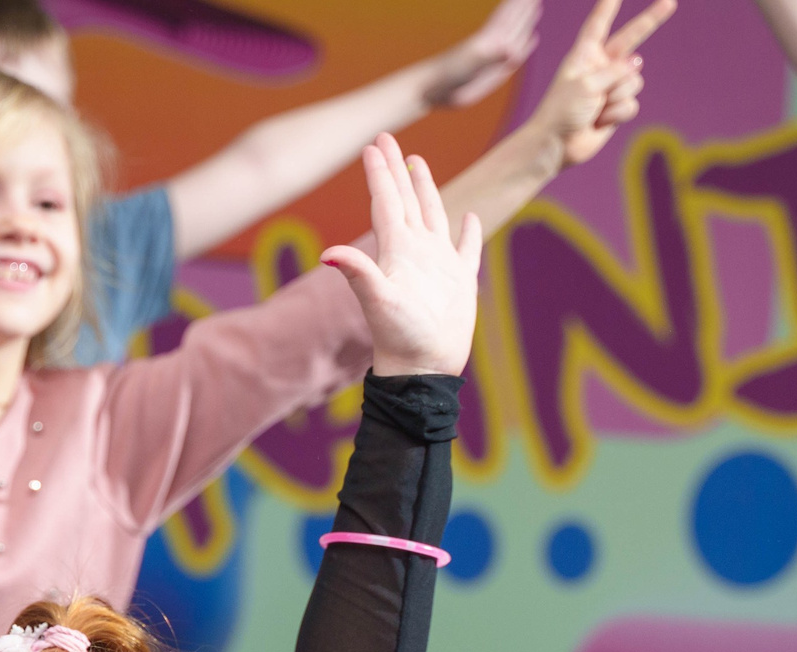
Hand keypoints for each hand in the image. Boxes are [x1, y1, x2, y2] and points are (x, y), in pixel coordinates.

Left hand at [321, 134, 482, 377]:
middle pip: (404, 199)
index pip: (386, 202)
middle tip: (387, 138)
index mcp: (397, 250)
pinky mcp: (460, 281)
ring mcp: (438, 264)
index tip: (373, 145)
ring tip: (418, 162)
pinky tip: (469, 217)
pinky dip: (469, 231)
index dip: (380, 173)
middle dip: (396, 169)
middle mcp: (416, 251)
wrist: (424, 368)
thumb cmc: (400, 336)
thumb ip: (358, 272)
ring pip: (432, 214)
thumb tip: (327, 254)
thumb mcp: (379, 301)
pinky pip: (466, 248)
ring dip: (425, 189)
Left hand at [423, 0, 540, 110]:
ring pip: (515, 33)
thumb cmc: (450, 76)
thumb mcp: (471, 66)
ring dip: (525, 21)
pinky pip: (515, 52)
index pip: (509, 17)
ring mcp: (495, 56)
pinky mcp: (496, 67)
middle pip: (513, 20)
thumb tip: (511, 51)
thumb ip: (491, 58)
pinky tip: (532, 39)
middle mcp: (494, 44)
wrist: (435, 88)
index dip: (519, 4)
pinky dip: (526, 45)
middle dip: (524, 6)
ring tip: (535, 7)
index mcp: (490, 40)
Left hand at [532, 0, 671, 169]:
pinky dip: (617, 113)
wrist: (556, 146)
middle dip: (651, 20)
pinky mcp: (617, 108)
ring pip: (634, 80)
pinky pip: (631, 104)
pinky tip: (600, 122)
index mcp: (584, 54)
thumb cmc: (562, 110)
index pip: (599, 23)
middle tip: (670, 2)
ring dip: (618, 95)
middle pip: (631, 38)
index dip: (609, 5)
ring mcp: (610, 87)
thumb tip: (637, 64)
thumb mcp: (587, 83)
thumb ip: (615, 71)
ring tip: (597, 107)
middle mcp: (600, 66)